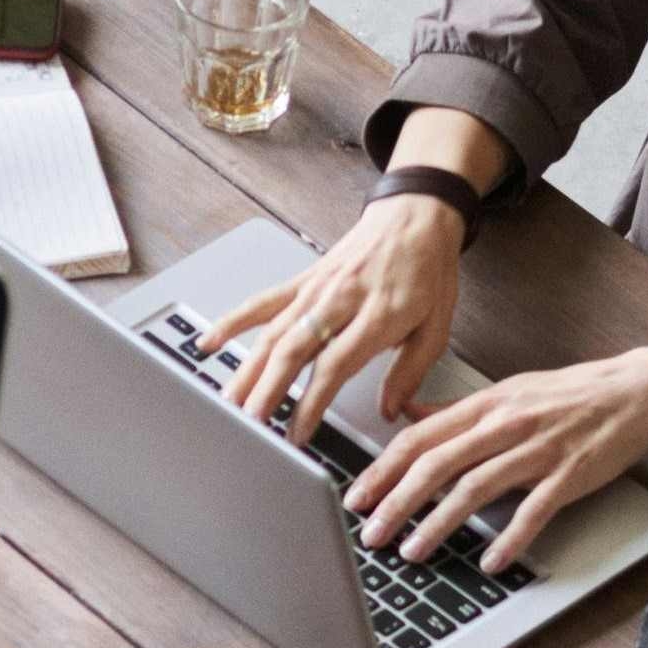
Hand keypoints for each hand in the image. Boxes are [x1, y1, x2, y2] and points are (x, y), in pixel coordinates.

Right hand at [199, 191, 466, 448]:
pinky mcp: (302, 280)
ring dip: (247, 369)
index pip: (336, 365)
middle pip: (294, 348)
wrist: (416, 215)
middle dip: (268, 390)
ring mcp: (317, 288)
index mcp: (380, 314)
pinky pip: (262, 302)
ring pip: (273, 331)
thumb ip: (411, 371)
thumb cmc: (428, 270)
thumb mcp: (438, 326)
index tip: (298, 433)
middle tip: (251, 423)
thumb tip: (389, 410)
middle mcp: (342, 299)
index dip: (311, 402)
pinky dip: (233, 322)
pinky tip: (209, 343)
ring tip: (229, 402)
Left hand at [340, 350, 647, 572]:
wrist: (637, 393)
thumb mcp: (506, 392)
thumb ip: (455, 411)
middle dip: (397, 503)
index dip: (383, 470)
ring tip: (413, 552)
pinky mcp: (569, 475)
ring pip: (475, 488)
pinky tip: (490, 562)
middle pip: (437, 465)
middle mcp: (505, 424)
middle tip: (370, 535)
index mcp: (485, 405)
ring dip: (438, 524)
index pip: (420, 438)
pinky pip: (533, 511)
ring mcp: (538, 450)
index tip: (356, 497)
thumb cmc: (570, 396)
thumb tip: (407, 416)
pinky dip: (509, 539)